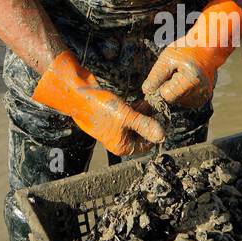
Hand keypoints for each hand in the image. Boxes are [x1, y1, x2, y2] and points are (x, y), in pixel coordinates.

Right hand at [33, 50, 164, 155]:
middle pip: (142, 133)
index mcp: (122, 146)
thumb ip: (145, 125)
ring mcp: (115, 127)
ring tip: (151, 101)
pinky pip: (129, 114)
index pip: (147, 145)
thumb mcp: (126, 117)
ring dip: (145, 112)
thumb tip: (163, 136)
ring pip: (137, 122)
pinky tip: (141, 100)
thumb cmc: (100, 108)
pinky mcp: (112, 115)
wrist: (77, 94)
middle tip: (158, 106)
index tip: (163, 117)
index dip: (156, 132)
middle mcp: (119, 139)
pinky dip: (136, 108)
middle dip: (151, 120)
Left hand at [142, 0, 241, 107]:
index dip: (160, 88)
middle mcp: (200, 93)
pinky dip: (181, 92)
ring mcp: (203, 98)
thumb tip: (146, 93)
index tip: (164, 75)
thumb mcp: (166, 58)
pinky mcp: (203, 99)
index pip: (165, 97)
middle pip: (171, 101)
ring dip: (174, 91)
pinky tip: (186, 80)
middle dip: (167, 89)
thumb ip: (155, 78)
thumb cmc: (186, 49)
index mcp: (191, 81)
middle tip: (175, 72)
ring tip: (181, 75)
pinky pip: (184, 101)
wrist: (208, 48)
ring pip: (177, 102)